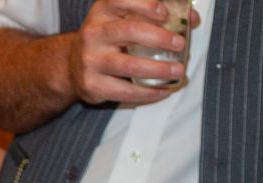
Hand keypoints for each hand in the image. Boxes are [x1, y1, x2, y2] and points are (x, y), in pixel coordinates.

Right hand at [67, 0, 194, 105]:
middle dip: (159, 38)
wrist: (72, 66)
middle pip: (129, 31)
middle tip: (180, 45)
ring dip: (158, 70)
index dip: (145, 5)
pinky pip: (124, 91)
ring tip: (177, 71)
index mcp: (103, 11)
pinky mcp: (91, 85)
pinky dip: (148, 93)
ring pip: (128, 66)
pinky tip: (163, 91)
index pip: (121, 0)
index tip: (164, 13)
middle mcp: (94, 33)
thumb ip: (155, 15)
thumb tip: (190, 19)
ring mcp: (90, 60)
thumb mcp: (123, 19)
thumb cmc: (108, 39)